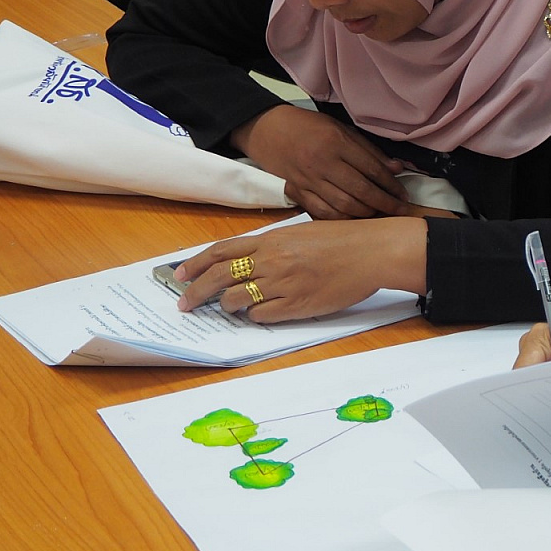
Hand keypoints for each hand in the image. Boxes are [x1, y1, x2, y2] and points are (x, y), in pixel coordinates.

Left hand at [174, 217, 426, 322]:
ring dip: (228, 305)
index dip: (195, 264)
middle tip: (185, 304)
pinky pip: (262, 315)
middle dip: (196, 292)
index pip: (221, 251)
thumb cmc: (341, 240)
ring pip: (237, 299)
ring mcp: (282, 284)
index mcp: (270, 240)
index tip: (179, 275)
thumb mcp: (300, 234)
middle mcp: (271, 261)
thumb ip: (272, 247)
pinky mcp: (297, 305)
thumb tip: (246, 262)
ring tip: (229, 307)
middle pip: (219, 277)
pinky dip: (256, 316)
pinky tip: (261, 312)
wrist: (370, 252)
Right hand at [233, 105, 409, 219]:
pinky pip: (323, 212)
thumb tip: (396, 168)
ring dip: (366, 213)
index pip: (371, 168)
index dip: (391, 184)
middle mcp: (323, 163)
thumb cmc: (308, 127)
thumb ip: (368, 150)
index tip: (403, 194)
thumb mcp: (341, 129)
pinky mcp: (297, 192)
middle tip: (400, 209)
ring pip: (344, 205)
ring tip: (380, 213)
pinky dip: (342, 218)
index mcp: (336, 142)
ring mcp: (308, 180)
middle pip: (361, 190)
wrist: (269, 131)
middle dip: (385, 203)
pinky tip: (355, 217)